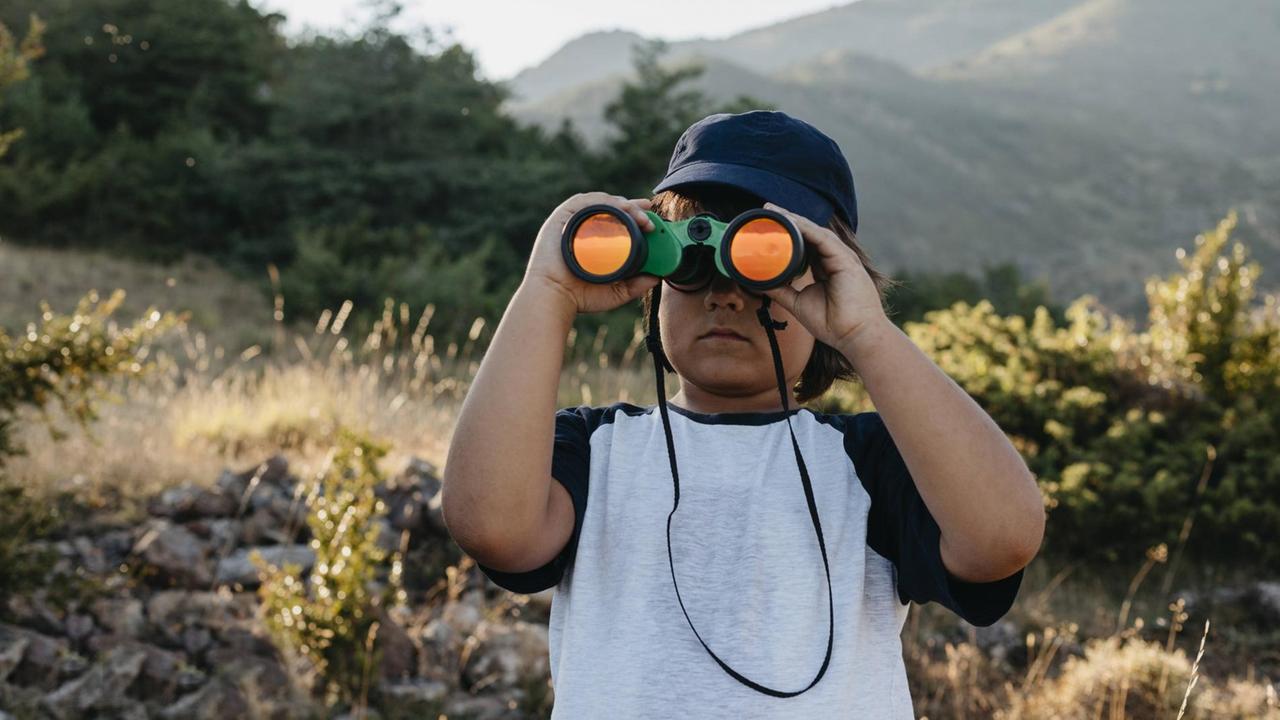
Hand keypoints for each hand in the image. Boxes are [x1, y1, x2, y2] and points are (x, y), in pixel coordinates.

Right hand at [523, 192, 659, 315]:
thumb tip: (657, 278)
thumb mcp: (616, 291)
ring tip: (640, 213)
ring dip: (623, 203)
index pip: (615, 220)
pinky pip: (585, 201)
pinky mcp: (561, 216)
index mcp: (591, 240)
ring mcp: (571, 221)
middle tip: (649, 214)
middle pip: (610, 207)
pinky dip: (605, 200)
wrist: (554, 297)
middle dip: (633, 207)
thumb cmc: (579, 296)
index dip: (634, 214)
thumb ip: (636, 286)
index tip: (650, 218)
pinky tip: (621, 206)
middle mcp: (581, 228)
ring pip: (601, 202)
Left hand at [760, 201, 889, 353]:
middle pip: (810, 233)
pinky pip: (823, 239)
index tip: (768, 224)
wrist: (854, 336)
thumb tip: (759, 282)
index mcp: (826, 267)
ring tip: (775, 211)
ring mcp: (842, 258)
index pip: (806, 243)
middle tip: (767, 210)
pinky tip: (792, 221)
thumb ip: (781, 290)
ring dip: (795, 220)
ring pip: (815, 232)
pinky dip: (806, 229)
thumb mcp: (798, 302)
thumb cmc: (833, 323)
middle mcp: (835, 259)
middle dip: (789, 220)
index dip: (788, 233)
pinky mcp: (846, 260)